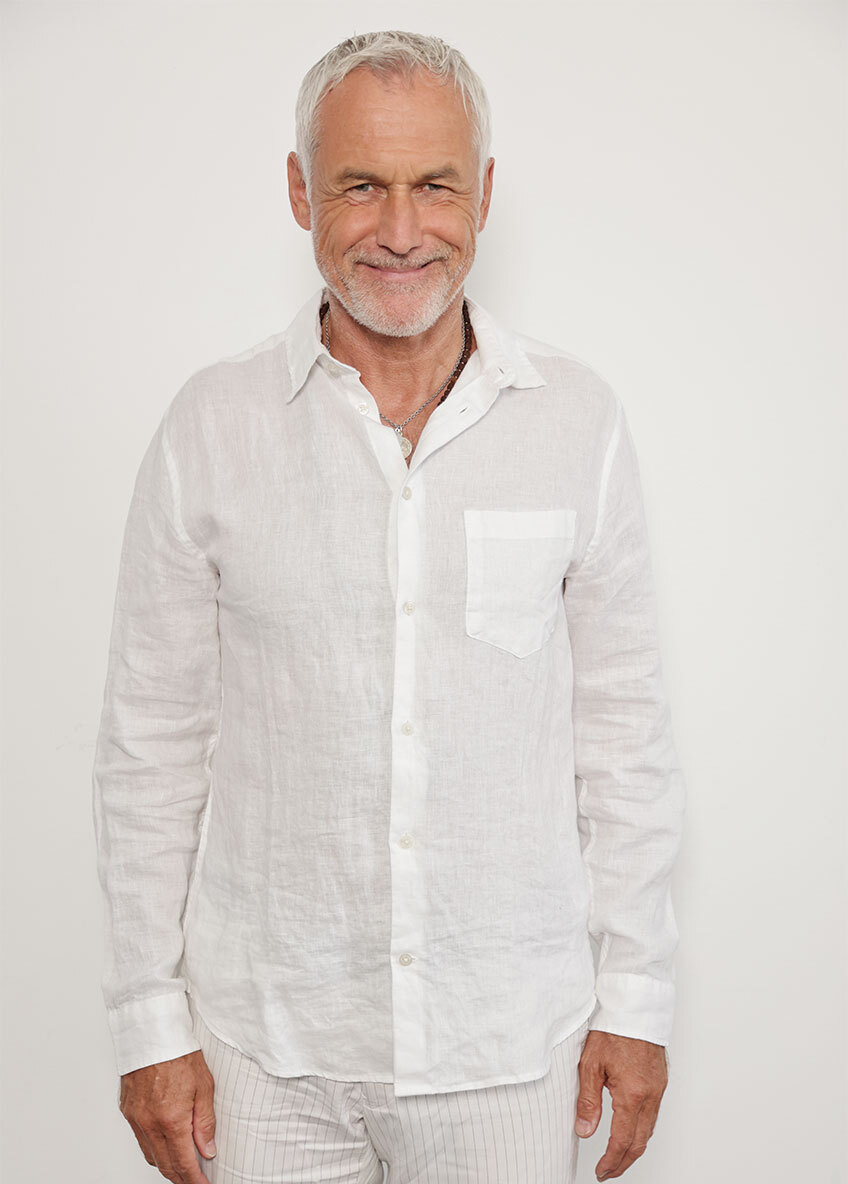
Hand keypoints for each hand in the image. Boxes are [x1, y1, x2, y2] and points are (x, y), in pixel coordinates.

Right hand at [119, 1049, 217, 1183]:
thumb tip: (207, 1149)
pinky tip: (164, 1142)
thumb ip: (204, 1122)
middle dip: (180, 1177)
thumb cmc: (179, 1052)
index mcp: (171, 1119)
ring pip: (150, 1155)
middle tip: (195, 1180)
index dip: (194, 1180)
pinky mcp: (127, 1110)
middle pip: (164, 1165)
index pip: (183, 1163)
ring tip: (182, 1164)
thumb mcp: (203, 1086)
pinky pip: (140, 1138)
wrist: (152, 1032)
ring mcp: (135, 1118)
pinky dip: (153, 1147)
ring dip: (166, 1164)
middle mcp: (149, 1123)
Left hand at [574, 1030, 667, 1179]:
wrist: (635, 1006)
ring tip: (617, 1156)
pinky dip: (642, 1130)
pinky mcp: (660, 1081)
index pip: (622, 1140)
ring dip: (634, 1148)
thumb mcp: (590, 1064)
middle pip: (640, 1142)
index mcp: (632, 1094)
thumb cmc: (613, 1028)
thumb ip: (587, 1101)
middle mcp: (650, 1095)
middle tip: (608, 1172)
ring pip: (649, 1130)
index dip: (611, 1161)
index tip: (602, 1172)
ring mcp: (658, 1088)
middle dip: (624, 1161)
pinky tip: (631, 1130)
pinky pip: (653, 1115)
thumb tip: (585, 1130)